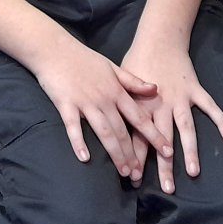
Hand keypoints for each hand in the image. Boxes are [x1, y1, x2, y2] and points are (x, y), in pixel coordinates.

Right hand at [32, 41, 170, 182]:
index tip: (167, 151)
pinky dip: (79, 142)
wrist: (55, 49)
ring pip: (103, 131)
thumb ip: (133, 81)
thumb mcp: (113, 67)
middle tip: (141, 174)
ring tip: (124, 172)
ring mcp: (85, 102)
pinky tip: (84, 158)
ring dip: (115, 153)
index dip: (154, 134)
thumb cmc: (84, 59)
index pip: (139, 116)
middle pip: (122, 130)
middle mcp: (104, 98)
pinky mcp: (66, 104)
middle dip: (133, 153)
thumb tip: (155, 89)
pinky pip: (73, 126)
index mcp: (116, 90)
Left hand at [121, 43, 222, 193]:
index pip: (137, 137)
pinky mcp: (194, 90)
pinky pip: (209, 107)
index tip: (134, 179)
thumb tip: (109, 128)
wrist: (157, 39)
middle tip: (167, 188)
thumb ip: (121, 106)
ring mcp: (180, 98)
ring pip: (186, 128)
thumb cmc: (136, 61)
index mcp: (141, 105)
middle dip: (164, 164)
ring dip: (189, 150)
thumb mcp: (122, 82)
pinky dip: (220, 121)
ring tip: (192, 171)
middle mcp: (161, 105)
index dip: (136, 158)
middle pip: (162, 139)